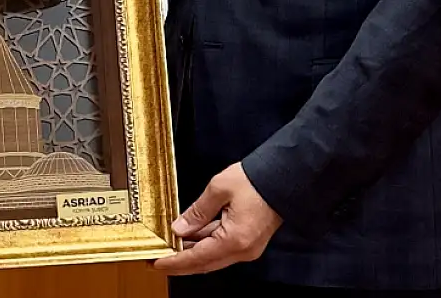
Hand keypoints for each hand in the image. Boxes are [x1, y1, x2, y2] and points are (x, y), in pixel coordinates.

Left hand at [152, 163, 281, 275]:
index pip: (197, 258)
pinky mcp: (249, 241)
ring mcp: (248, 248)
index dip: (174, 262)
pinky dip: (204, 245)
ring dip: (191, 253)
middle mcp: (243, 250)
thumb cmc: (255, 180)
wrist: (284, 176)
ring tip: (169, 247)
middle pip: (205, 263)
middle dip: (179, 262)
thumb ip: (197, 212)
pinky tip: (190, 238)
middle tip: (157, 258)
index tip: (155, 262)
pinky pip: (222, 248)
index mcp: (234, 240)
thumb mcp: (219, 189)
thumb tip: (178, 228)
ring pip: (213, 257)